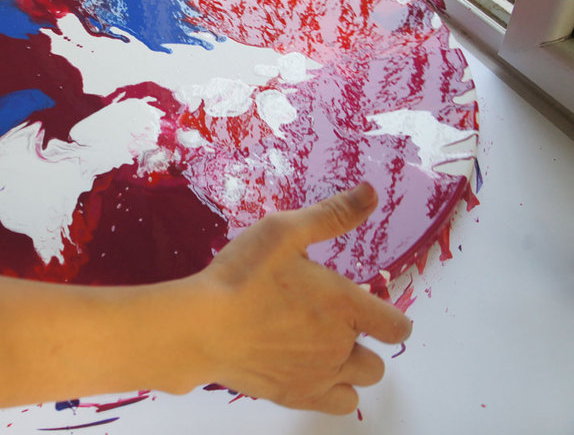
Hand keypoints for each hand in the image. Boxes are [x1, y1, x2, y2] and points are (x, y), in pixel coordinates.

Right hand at [191, 183, 411, 413]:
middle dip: (360, 342)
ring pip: (361, 381)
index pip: (396, 326)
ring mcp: (320, 376)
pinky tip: (308, 371)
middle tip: (327, 323)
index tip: (366, 308)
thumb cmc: (242, 275)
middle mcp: (341, 347)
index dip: (388, 318)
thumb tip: (372, 191)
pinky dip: (332, 392)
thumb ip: (332, 215)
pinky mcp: (296, 396)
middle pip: (377, 358)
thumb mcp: (284, 232)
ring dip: (350, 368)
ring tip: (319, 349)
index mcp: (346, 307)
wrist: (202, 327)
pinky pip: (340, 406)